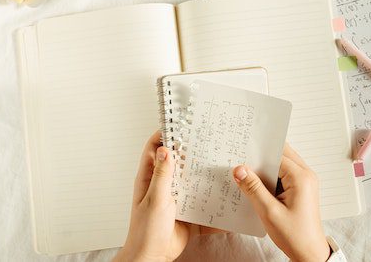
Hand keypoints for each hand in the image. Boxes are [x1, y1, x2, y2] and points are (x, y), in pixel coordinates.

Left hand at [114, 131, 218, 261]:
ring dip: (202, 172)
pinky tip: (224, 191)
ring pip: (191, 179)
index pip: (153, 148)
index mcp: (149, 178)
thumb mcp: (156, 199)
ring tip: (219, 160)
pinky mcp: (187, 211)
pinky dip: (211, 196)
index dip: (163, 134)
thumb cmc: (146, 230)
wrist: (153, 257)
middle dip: (189, 150)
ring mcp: (176, 197)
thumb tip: (164, 149)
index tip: (178, 122)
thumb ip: (162, 175)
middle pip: (176, 161)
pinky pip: (201, 200)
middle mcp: (163, 185)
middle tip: (205, 138)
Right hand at [233, 144, 330, 261]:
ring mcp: (304, 182)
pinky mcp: (300, 189)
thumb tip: (240, 169)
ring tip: (247, 175)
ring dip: (265, 169)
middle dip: (261, 158)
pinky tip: (257, 186)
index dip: (258, 155)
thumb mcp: (269, 212)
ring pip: (281, 165)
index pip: (276, 155)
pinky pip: (283, 175)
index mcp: (301, 178)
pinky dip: (270, 177)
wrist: (309, 254)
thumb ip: (253, 188)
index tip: (241, 156)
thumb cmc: (295, 236)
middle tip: (242, 162)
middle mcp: (306, 176)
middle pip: (281, 155)